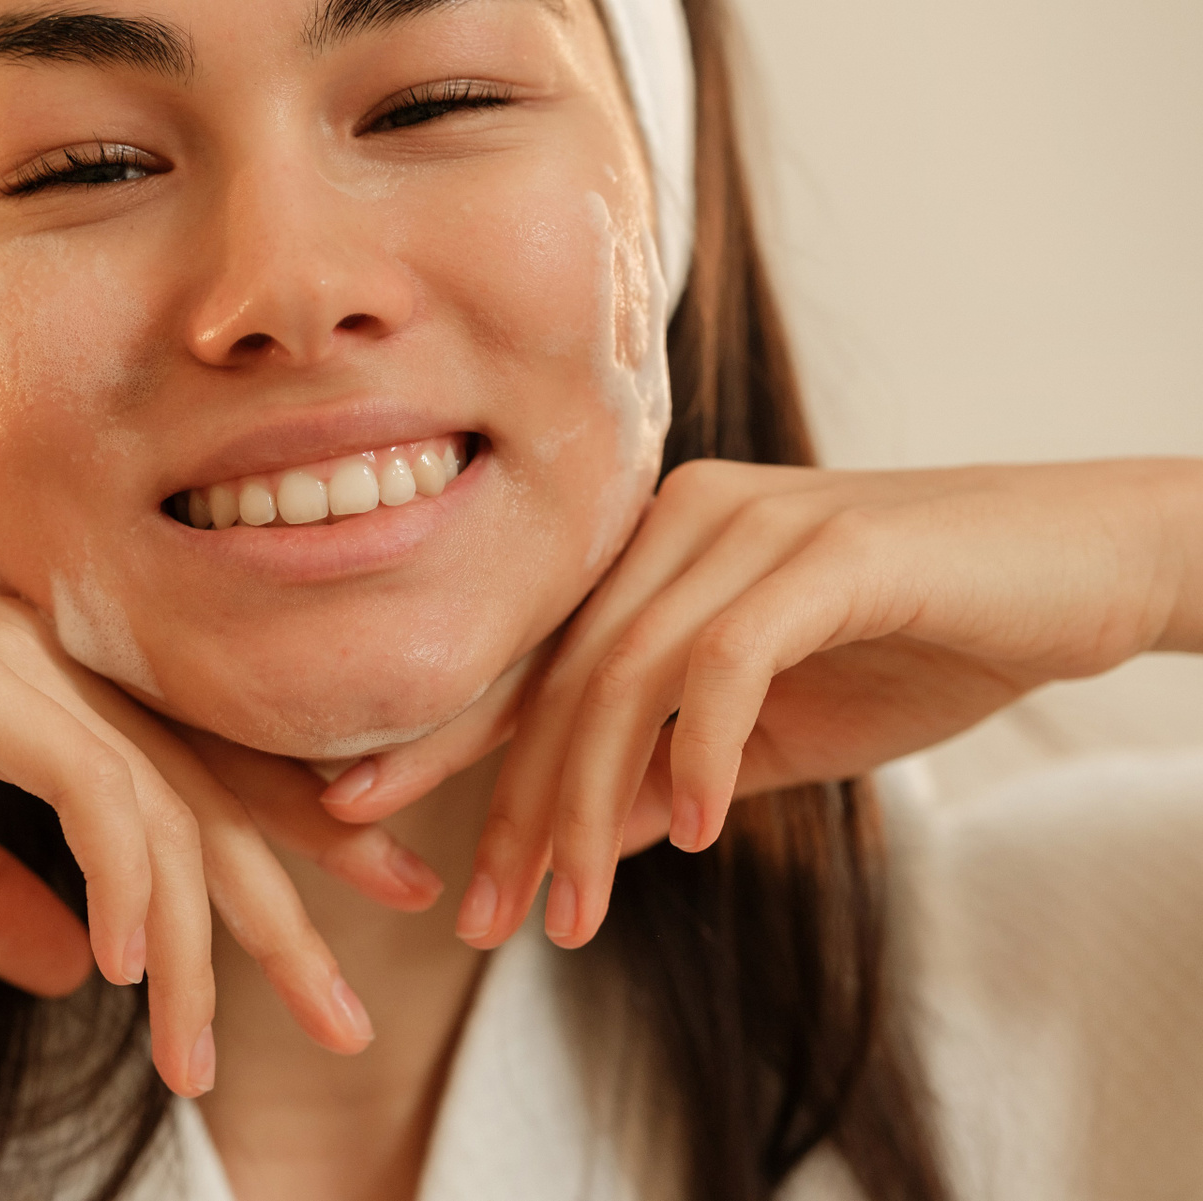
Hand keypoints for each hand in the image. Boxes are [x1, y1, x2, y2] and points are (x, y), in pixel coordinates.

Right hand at [0, 514, 437, 1095]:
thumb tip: (75, 975)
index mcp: (59, 704)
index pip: (201, 784)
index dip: (289, 849)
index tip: (363, 917)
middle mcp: (71, 678)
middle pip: (217, 804)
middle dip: (292, 916)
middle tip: (352, 1022)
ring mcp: (32, 670)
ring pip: (166, 812)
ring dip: (195, 946)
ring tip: (206, 1062)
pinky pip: (90, 785)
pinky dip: (123, 876)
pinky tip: (130, 967)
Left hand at [321, 458, 1202, 948]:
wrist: (1078, 573)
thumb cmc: (919, 644)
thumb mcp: (775, 732)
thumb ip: (670, 768)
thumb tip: (578, 837)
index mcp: (653, 549)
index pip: (531, 653)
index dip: (439, 735)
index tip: (358, 814)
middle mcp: (678, 519)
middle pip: (561, 673)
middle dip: (512, 807)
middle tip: (484, 916)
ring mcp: (748, 522)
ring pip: (624, 673)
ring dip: (591, 807)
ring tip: (574, 914)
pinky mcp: (827, 547)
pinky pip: (725, 659)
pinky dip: (698, 753)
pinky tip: (691, 836)